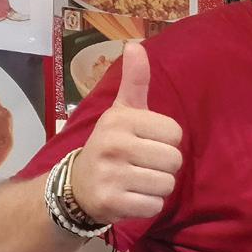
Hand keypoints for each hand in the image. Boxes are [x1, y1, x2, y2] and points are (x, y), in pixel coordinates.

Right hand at [71, 42, 184, 224]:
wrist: (76, 186)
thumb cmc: (110, 144)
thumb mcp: (121, 112)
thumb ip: (134, 82)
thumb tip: (135, 45)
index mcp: (120, 119)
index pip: (175, 133)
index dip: (165, 141)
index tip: (145, 143)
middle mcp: (114, 144)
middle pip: (174, 160)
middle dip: (163, 166)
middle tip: (141, 165)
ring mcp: (111, 174)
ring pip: (167, 185)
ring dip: (157, 187)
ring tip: (136, 181)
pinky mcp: (111, 201)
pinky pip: (154, 206)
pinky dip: (147, 206)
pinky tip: (130, 197)